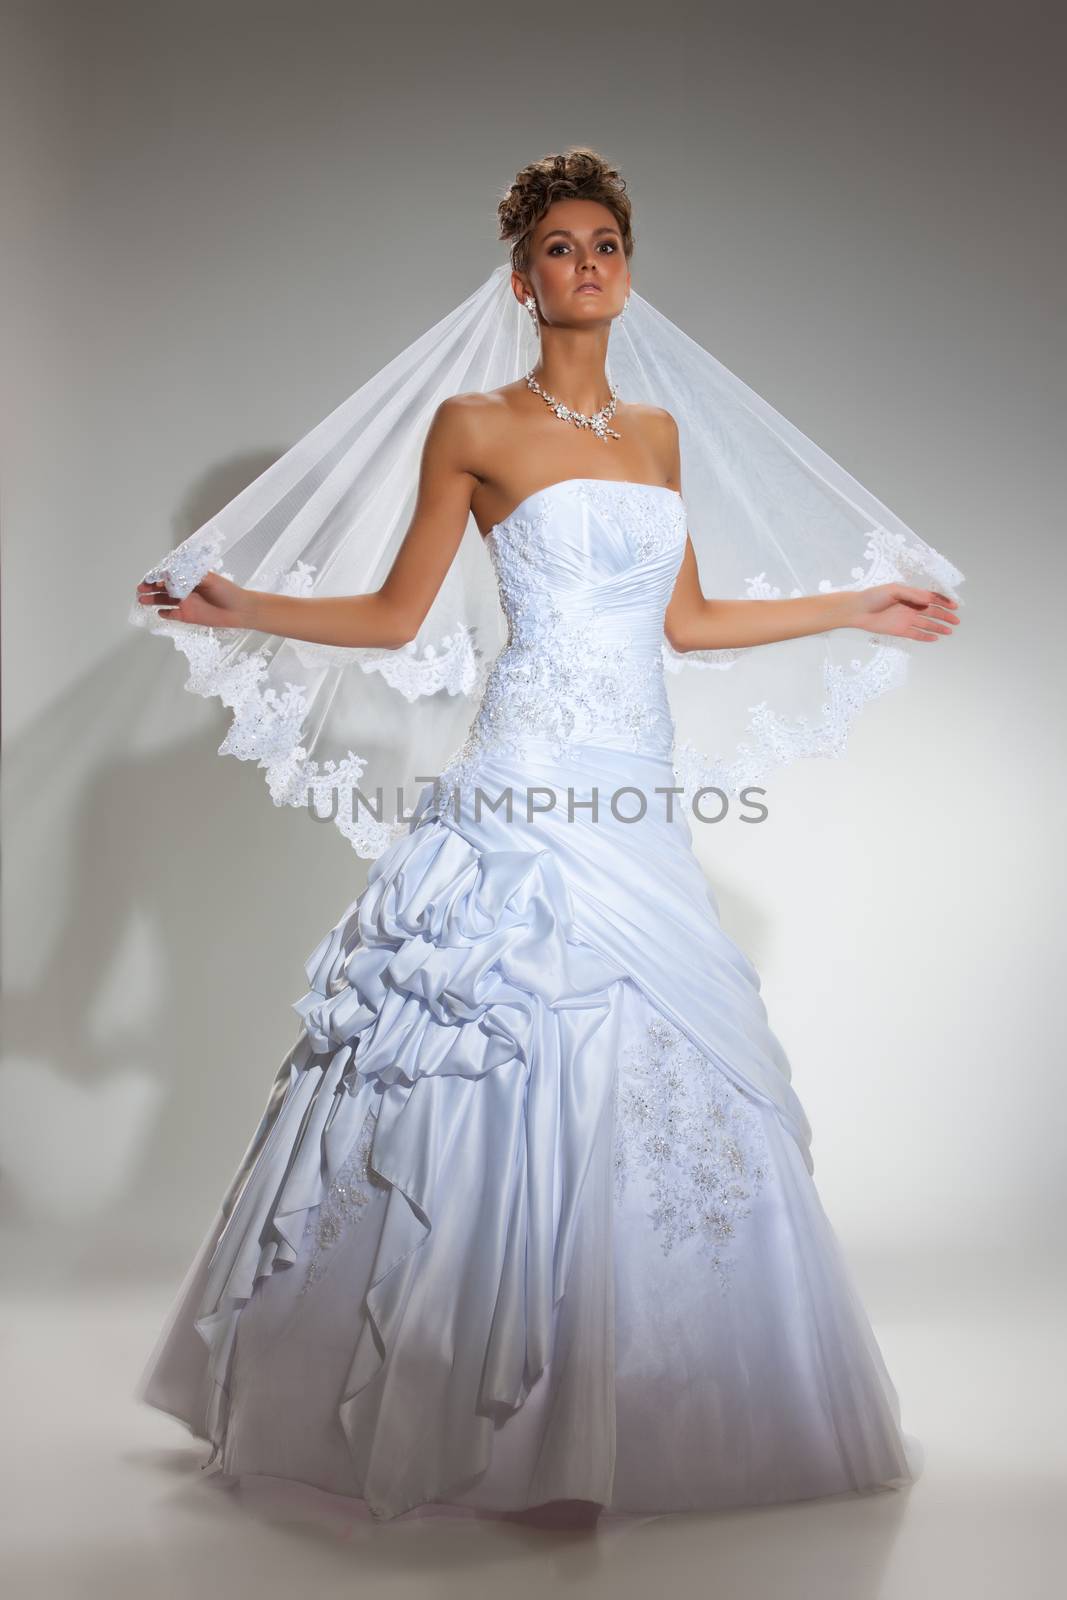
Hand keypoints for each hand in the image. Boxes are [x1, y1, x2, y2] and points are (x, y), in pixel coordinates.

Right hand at [135, 570, 250, 628]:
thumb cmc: (227, 591)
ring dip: (153, 599)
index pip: (169, 575)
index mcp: (189, 578)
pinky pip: (172, 614)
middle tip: (141, 588)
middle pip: (163, 587)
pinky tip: (159, 612)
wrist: (239, 610)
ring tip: (141, 599)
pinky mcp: (188, 616)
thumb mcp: (210, 579)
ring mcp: (185, 603)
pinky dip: (165, 613)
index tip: (152, 578)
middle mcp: (185, 590)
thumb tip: (172, 576)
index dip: (158, 576)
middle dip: (151, 587)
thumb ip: (190, 577)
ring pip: (164, 600)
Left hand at [845, 583, 961, 641]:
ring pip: (927, 624)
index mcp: (911, 595)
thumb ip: (912, 594)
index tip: (954, 606)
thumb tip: (929, 600)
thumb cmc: (874, 596)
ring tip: (950, 631)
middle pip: (933, 612)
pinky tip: (935, 638)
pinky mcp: (900, 630)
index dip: (944, 601)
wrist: (857, 610)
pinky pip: (916, 634)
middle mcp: (911, 607)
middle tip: (956, 621)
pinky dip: (926, 637)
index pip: (932, 598)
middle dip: (945, 616)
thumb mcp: (893, 590)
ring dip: (939, 627)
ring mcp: (906, 620)